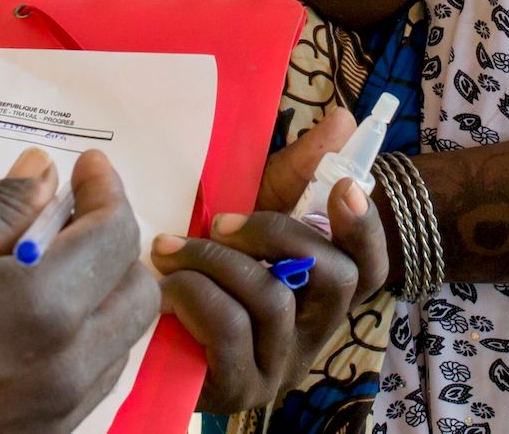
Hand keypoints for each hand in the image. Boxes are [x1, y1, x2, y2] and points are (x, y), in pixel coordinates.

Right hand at [0, 150, 157, 433]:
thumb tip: (40, 176)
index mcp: (40, 309)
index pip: (113, 237)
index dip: (107, 192)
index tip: (87, 168)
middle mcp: (63, 368)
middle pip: (137, 293)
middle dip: (116, 243)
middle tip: (76, 212)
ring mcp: (55, 413)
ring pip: (120, 342)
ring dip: (102, 293)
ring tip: (53, 261)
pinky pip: (89, 381)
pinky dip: (82, 339)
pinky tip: (35, 317)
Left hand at [153, 113, 389, 412]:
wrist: (136, 325)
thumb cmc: (204, 267)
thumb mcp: (248, 212)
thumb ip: (295, 170)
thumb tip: (344, 119)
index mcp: (320, 293)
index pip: (372, 268)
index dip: (366, 230)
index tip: (342, 187)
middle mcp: (313, 333)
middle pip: (337, 281)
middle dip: (276, 234)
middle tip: (220, 218)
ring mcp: (279, 366)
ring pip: (274, 301)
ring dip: (217, 261)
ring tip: (170, 248)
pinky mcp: (238, 389)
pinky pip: (229, 331)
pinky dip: (195, 296)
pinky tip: (167, 286)